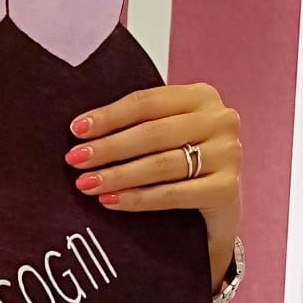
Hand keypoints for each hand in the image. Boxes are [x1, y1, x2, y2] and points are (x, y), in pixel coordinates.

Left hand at [63, 82, 242, 294]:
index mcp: (201, 96)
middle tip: (74, 160)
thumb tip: (82, 132)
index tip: (75, 130)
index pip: (146, 102)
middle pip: (152, 133)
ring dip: (118, 175)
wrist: (218, 206)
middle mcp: (220, 120)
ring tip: (86, 184)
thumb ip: (137, 125)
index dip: (108, 116)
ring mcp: (228, 154)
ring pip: (161, 164)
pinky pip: (173, 194)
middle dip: (108, 148)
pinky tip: (111, 201)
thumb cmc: (184, 162)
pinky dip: (138, 198)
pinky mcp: (228, 189)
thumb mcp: (165, 133)